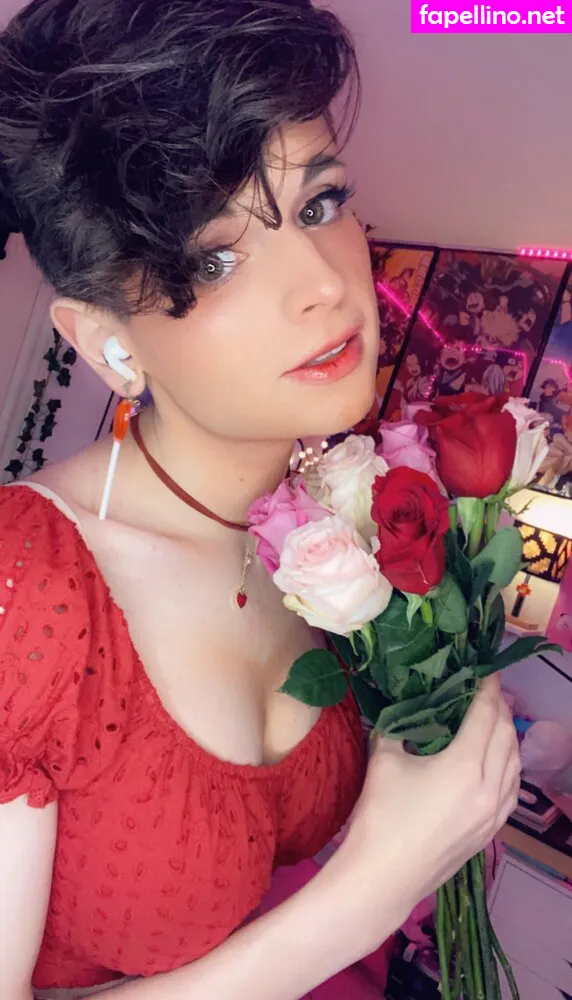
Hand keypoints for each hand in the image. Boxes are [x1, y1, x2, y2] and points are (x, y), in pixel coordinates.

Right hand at [333, 676, 519, 949]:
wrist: (382, 879)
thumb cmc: (380, 817)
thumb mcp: (384, 759)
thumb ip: (398, 728)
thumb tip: (403, 710)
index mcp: (465, 765)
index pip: (486, 716)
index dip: (487, 689)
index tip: (485, 670)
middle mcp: (489, 788)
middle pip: (506, 737)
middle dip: (500, 709)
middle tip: (487, 691)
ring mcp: (494, 814)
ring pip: (515, 765)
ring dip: (508, 738)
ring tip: (495, 721)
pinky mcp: (490, 833)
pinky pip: (512, 791)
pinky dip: (509, 768)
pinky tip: (498, 763)